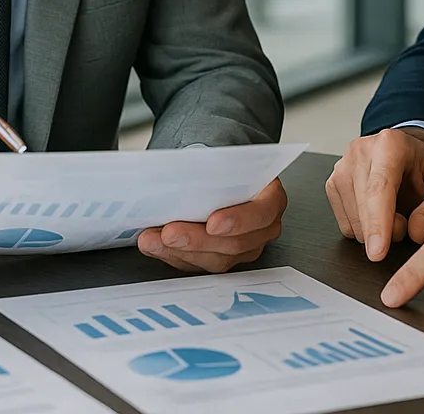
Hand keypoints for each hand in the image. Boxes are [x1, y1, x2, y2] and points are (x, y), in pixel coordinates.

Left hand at [137, 178, 286, 272]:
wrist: (224, 176)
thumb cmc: (228, 168)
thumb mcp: (227, 160)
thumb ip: (213, 169)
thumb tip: (184, 173)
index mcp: (271, 199)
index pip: (261, 214)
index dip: (238, 221)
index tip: (212, 223)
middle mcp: (262, 229)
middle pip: (233, 244)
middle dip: (197, 240)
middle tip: (170, 233)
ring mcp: (243, 248)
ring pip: (214, 259)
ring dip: (179, 251)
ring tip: (152, 240)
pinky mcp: (220, 258)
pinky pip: (198, 264)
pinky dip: (173, 255)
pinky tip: (154, 245)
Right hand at [326, 127, 423, 260]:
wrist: (411, 160)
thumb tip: (417, 232)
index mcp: (391, 144)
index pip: (380, 188)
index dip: (378, 223)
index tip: (378, 252)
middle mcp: (361, 150)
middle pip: (364, 208)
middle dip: (386, 232)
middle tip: (407, 226)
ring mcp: (342, 166)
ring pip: (353, 221)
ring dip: (376, 233)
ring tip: (395, 215)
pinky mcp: (332, 185)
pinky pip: (345, 225)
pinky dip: (364, 231)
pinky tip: (378, 216)